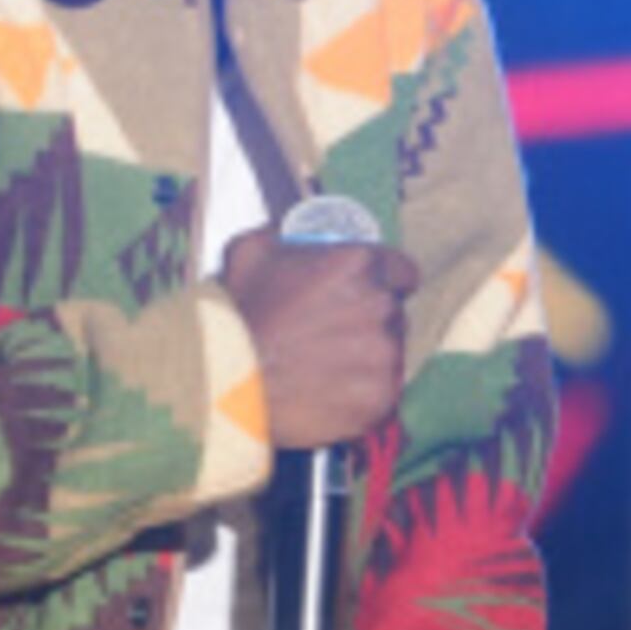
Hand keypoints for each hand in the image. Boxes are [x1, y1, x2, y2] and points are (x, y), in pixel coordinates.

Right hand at [219, 228, 418, 450]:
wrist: (227, 380)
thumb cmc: (237, 316)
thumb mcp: (250, 252)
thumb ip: (284, 235)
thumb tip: (295, 232)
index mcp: (358, 265)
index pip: (403, 270)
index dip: (386, 281)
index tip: (368, 293)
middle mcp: (380, 306)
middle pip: (394, 313)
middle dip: (371, 321)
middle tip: (334, 333)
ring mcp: (384, 355)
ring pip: (389, 353)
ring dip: (367, 358)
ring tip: (327, 366)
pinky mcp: (380, 397)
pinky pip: (382, 392)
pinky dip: (361, 393)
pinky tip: (330, 392)